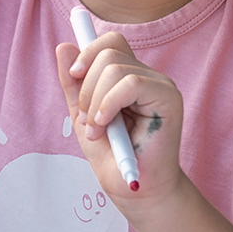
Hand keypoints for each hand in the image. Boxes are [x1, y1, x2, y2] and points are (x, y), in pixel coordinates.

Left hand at [55, 31, 187, 206]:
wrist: (133, 189)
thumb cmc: (112, 156)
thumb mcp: (82, 114)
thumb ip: (73, 83)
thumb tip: (63, 46)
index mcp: (128, 76)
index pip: (110, 43)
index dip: (87, 53)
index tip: (73, 76)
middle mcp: (146, 76)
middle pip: (108, 52)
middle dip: (86, 86)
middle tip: (87, 120)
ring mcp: (160, 85)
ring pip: (114, 68)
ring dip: (94, 102)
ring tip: (97, 130)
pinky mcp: (169, 98)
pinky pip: (131, 83)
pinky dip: (109, 104)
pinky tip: (107, 126)